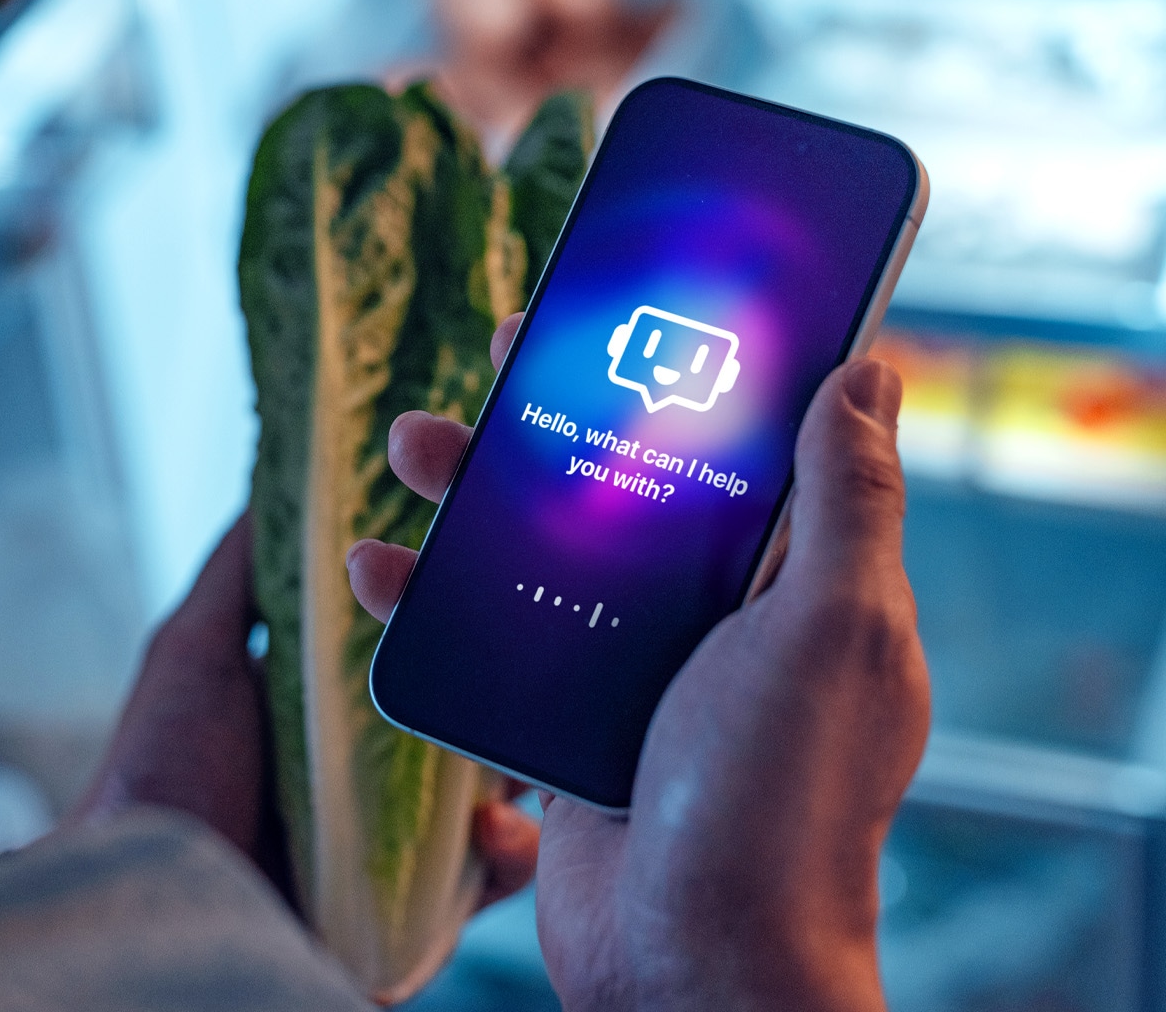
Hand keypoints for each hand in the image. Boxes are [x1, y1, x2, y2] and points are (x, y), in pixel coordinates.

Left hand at [74, 510, 538, 912]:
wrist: (156, 912)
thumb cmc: (157, 775)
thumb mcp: (192, 652)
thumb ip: (241, 571)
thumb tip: (285, 471)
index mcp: (329, 704)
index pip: (414, 643)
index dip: (455, 604)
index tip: (490, 554)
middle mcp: (371, 768)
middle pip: (467, 709)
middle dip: (508, 680)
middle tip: (538, 648)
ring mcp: (399, 838)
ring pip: (494, 786)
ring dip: (520, 760)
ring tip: (524, 740)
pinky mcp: (418, 909)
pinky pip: (490, 877)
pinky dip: (510, 853)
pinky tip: (496, 830)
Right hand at [348, 315, 929, 1011]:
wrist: (693, 965)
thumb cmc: (783, 802)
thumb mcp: (836, 631)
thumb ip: (849, 501)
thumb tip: (868, 372)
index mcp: (786, 575)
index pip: (731, 438)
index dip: (680, 362)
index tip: (627, 298)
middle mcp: (709, 607)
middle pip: (616, 472)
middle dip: (555, 405)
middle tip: (504, 345)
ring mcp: (628, 658)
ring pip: (535, 540)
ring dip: (468, 486)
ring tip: (411, 443)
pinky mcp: (559, 710)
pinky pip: (484, 628)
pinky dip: (426, 596)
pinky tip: (375, 571)